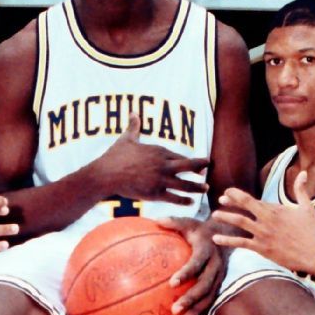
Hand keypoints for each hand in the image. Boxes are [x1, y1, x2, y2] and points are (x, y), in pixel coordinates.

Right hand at [92, 114, 208, 204]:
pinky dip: (184, 200)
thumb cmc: (115, 156)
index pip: (180, 156)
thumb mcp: (127, 139)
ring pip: (184, 184)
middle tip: (207, 170)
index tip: (200, 162)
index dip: (192, 160)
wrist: (107, 175)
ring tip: (206, 188)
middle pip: (188, 166)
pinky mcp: (155, 194)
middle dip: (200, 168)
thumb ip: (134, 127)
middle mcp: (163, 165)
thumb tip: (133, 112)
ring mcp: (160, 180)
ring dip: (197, 187)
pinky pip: (174, 197)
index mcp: (158, 151)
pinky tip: (191, 202)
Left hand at [156, 216, 225, 314]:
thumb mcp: (189, 222)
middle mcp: (216, 266)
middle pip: (204, 286)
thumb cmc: (200, 229)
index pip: (196, 263)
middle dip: (191, 299)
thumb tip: (157, 220)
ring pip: (209, 298)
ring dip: (197, 312)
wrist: (227, 234)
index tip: (172, 283)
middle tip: (174, 309)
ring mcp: (219, 278)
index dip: (186, 273)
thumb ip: (174, 222)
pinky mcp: (219, 285)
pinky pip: (211, 302)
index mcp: (207, 251)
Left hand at [211, 171, 314, 276]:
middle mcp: (267, 220)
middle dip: (230, 203)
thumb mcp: (307, 207)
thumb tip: (303, 173)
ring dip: (225, 218)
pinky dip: (227, 241)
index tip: (227, 192)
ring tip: (214, 216)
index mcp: (275, 209)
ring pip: (239, 224)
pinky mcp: (263, 249)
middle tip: (219, 200)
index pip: (251, 200)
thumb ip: (301, 190)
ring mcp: (263, 235)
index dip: (237, 195)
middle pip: (243, 208)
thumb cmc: (314, 231)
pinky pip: (241, 243)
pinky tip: (216, 239)